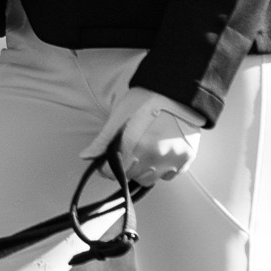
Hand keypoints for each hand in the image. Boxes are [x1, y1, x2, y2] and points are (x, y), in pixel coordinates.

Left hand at [80, 84, 205, 185]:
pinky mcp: (186, 159)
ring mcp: (173, 158)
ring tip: (143, 151)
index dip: (107, 169)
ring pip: (150, 179)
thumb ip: (104, 139)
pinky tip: (160, 152)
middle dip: (125, 167)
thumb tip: (85, 156)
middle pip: (132, 176)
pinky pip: (169, 175)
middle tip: (127, 151)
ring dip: (142, 171)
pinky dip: (161, 169)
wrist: (177, 91)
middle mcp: (156, 155)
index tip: (106, 163)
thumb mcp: (120, 115)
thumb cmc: (145, 99)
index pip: (116, 172)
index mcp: (136, 144)